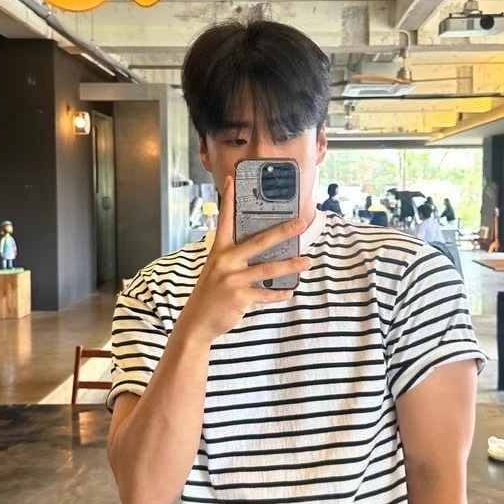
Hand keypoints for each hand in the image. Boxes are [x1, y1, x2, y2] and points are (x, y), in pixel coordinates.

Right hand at [178, 176, 310, 343]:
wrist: (196, 323)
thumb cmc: (209, 296)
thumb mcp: (216, 271)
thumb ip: (234, 260)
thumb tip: (261, 253)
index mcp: (218, 251)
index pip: (224, 220)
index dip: (229, 200)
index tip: (233, 180)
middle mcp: (225, 261)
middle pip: (258, 242)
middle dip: (282, 231)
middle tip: (301, 223)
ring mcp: (231, 279)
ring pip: (267, 270)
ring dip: (290, 265)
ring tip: (307, 261)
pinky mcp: (238, 297)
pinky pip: (264, 294)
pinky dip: (278, 295)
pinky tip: (289, 292)